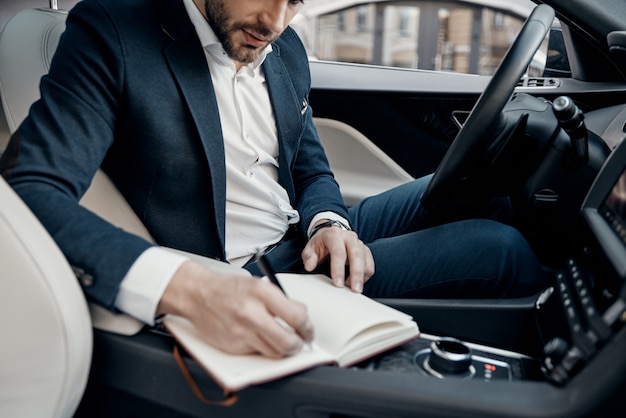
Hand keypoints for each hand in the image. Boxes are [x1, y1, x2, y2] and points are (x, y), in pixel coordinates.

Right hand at [157, 261, 313, 357]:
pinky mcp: (233, 346)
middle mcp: (251, 313)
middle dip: (299, 345)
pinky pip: (257, 353)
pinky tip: (260, 338)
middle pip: (288, 342)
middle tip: (300, 342)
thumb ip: (281, 300)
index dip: (307, 327)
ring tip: (283, 341)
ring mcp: (241, 332)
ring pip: (274, 352)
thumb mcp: (259, 284)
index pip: (296, 317)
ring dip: (283, 349)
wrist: (198, 295)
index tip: (308, 330)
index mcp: (261, 293)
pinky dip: (262, 348)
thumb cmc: (229, 289)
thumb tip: (301, 315)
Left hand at [301, 223, 374, 292]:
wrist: (330, 234)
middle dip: (356, 274)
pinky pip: (370, 265)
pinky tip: (357, 282)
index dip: (338, 269)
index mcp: (334, 235)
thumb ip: (309, 257)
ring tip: (352, 288)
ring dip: (361, 277)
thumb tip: (310, 266)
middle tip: (354, 290)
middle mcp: (349, 237)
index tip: (338, 284)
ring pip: (365, 261)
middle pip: (356, 255)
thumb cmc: (320, 243)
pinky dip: (365, 276)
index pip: (338, 252)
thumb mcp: (310, 248)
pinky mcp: (365, 251)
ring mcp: (359, 243)